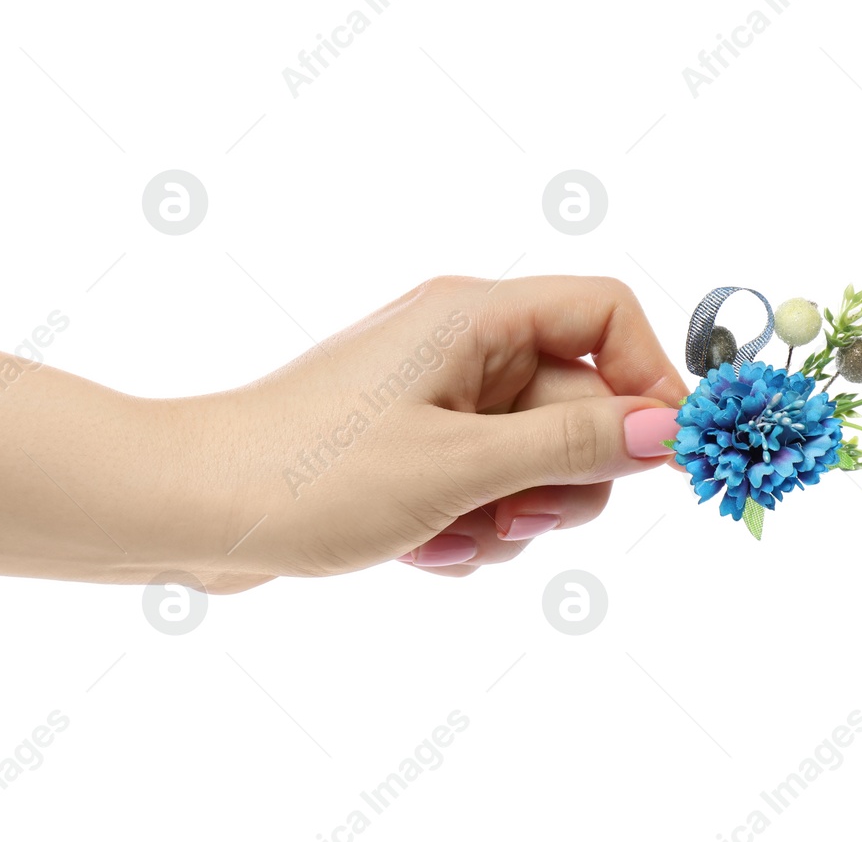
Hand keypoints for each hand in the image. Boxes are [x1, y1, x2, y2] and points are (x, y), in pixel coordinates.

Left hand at [169, 275, 690, 590]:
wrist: (192, 510)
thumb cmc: (311, 474)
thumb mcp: (460, 467)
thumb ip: (573, 447)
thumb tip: (669, 429)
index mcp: (473, 317)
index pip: (605, 313)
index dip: (651, 379)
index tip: (667, 458)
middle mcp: (460, 348)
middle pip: (579, 404)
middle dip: (558, 478)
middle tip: (513, 513)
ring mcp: (435, 402)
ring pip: (534, 461)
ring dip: (509, 516)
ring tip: (446, 534)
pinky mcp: (411, 451)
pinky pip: (484, 490)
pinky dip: (466, 528)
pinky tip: (419, 547)